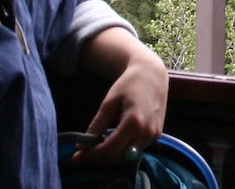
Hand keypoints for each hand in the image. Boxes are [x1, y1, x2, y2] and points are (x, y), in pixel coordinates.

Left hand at [75, 28, 168, 164]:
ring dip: (110, 156)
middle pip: (118, 157)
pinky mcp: (156, 135)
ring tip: (95, 149)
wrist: (151, 75)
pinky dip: (122, 150)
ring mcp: (153, 135)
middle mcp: (146, 133)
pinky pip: (136, 150)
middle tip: (83, 155)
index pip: (109, 149)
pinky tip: (111, 143)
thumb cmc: (128, 85)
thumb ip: (97, 125)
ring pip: (127, 157)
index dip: (91, 154)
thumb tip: (83, 146)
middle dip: (99, 159)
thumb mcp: (109, 103)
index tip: (77, 154)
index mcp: (134, 123)